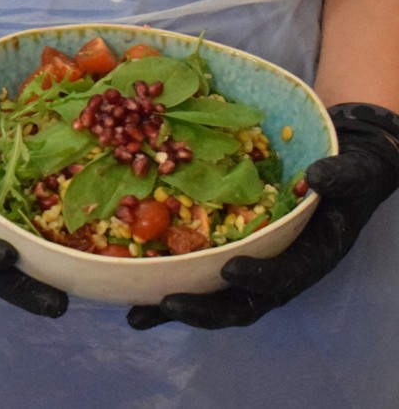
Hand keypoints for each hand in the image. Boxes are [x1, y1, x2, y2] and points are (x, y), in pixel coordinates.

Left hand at [127, 102, 398, 328]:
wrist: (338, 169)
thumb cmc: (349, 175)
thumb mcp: (355, 173)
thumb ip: (341, 178)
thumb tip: (318, 176)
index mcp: (310, 257)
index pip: (285, 276)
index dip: (259, 277)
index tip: (231, 270)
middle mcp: (276, 272)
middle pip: (239, 302)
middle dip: (202, 308)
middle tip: (166, 304)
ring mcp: (248, 268)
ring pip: (210, 297)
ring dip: (172, 307)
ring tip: (135, 314)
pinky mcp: (225, 255)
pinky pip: (195, 273)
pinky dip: (164, 280)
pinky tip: (128, 286)